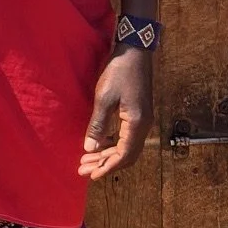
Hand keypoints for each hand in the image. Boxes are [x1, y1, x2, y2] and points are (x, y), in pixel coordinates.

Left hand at [79, 46, 153, 178]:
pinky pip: (126, 137)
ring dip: (107, 155)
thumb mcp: (104, 98)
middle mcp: (143, 126)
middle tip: (83, 170)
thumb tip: (90, 149)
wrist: (135, 52)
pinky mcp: (138, 114)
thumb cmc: (118, 72)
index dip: (107, 167)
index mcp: (137, 124)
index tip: (91, 175)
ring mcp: (142, 120)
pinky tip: (98, 144)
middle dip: (105, 164)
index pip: (124, 155)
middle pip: (126, 155)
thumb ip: (98, 125)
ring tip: (87, 160)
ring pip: (126, 147)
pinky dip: (112, 144)